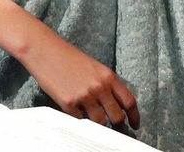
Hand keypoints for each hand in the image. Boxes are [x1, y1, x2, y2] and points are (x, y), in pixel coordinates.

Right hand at [19, 29, 139, 128]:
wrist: (47, 52)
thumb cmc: (71, 59)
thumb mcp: (96, 68)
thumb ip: (107, 85)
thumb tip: (116, 105)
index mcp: (109, 76)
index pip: (129, 101)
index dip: (134, 116)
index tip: (135, 124)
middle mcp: (99, 87)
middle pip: (117, 116)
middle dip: (119, 126)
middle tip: (118, 131)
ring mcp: (84, 96)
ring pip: (100, 122)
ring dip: (102, 128)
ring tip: (100, 130)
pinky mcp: (68, 104)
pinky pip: (81, 122)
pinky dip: (83, 125)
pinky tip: (83, 123)